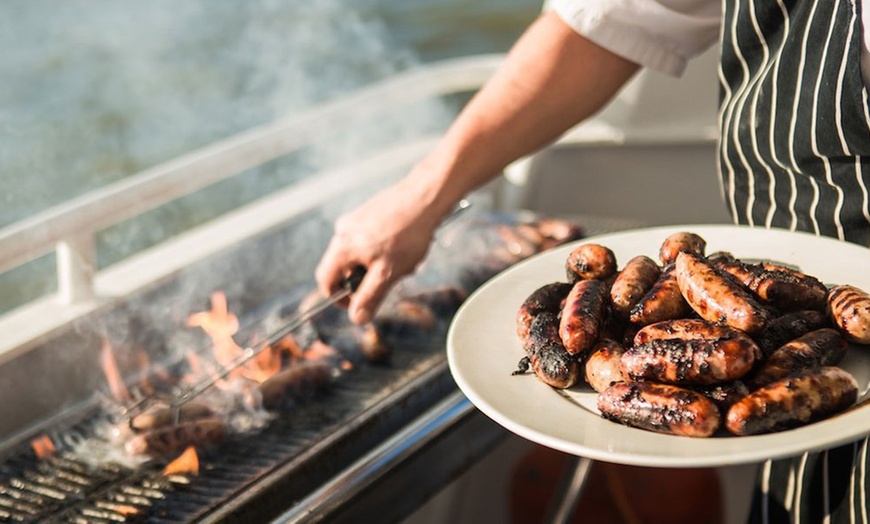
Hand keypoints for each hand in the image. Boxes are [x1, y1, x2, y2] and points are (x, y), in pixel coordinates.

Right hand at [315, 179, 446, 323]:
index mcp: (342, 246)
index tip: (358, 305)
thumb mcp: (388, 273)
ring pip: (358, 254)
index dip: (338, 298)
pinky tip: (404, 247)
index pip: (325, 280)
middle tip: (388, 280)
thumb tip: (357, 318)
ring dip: (375, 265)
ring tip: (401, 262)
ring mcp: (355, 220)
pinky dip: (382, 250)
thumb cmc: (408, 234)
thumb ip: (370, 297)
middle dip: (363, 279)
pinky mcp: (369, 213)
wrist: (425, 197)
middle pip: (342, 267)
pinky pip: (368, 240)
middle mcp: (343, 231)